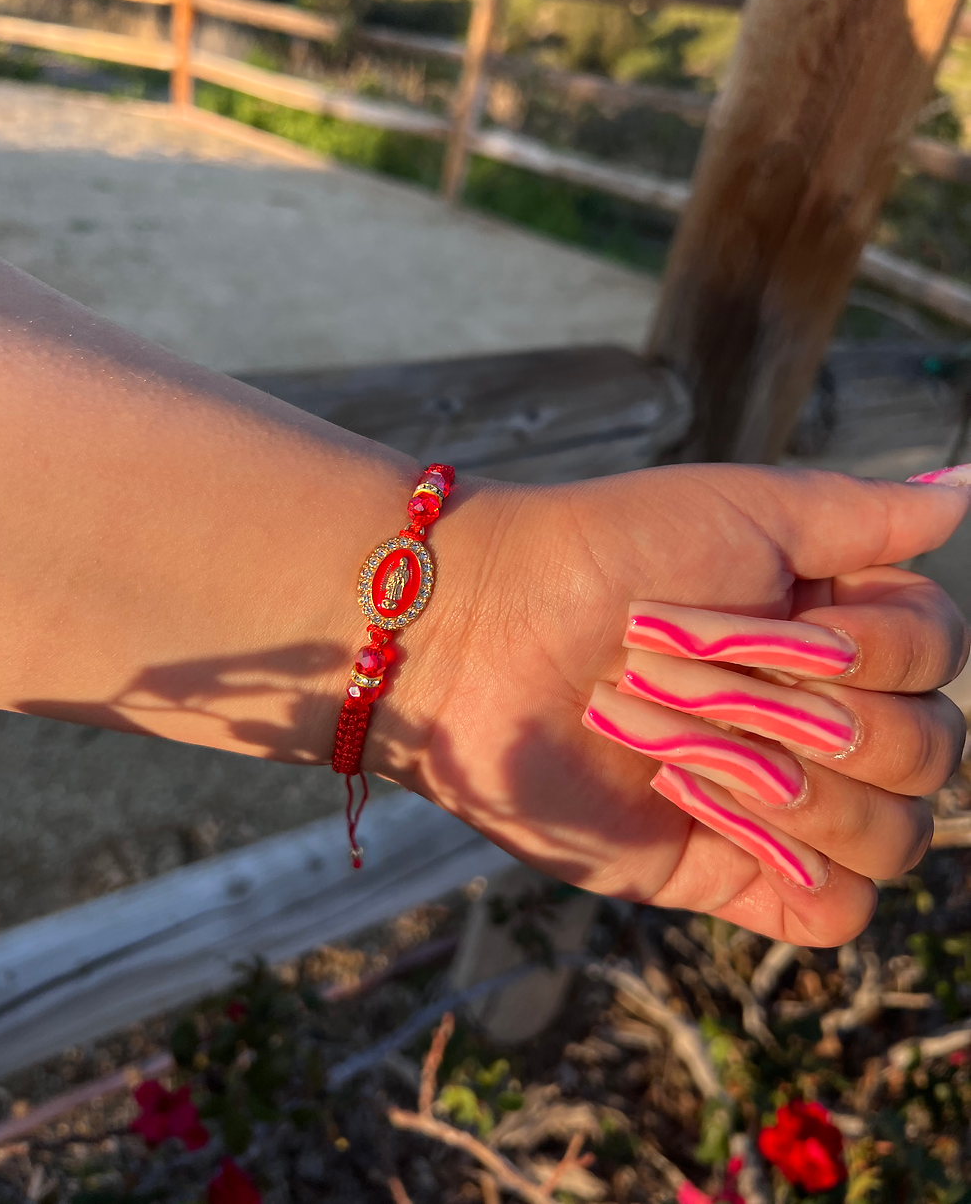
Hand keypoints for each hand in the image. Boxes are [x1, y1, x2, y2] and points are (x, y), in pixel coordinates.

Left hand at [376, 465, 969, 946]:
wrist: (486, 632)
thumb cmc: (608, 552)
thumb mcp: (742, 509)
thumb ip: (858, 515)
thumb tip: (965, 496)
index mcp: (836, 630)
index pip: (943, 661)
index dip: (887, 649)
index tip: (792, 619)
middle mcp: (821, 717)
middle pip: (934, 756)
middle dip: (818, 715)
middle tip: (696, 673)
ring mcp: (779, 800)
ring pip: (896, 838)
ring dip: (795, 787)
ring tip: (682, 742)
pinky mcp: (727, 870)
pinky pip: (834, 913)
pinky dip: (791, 863)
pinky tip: (701, 806)